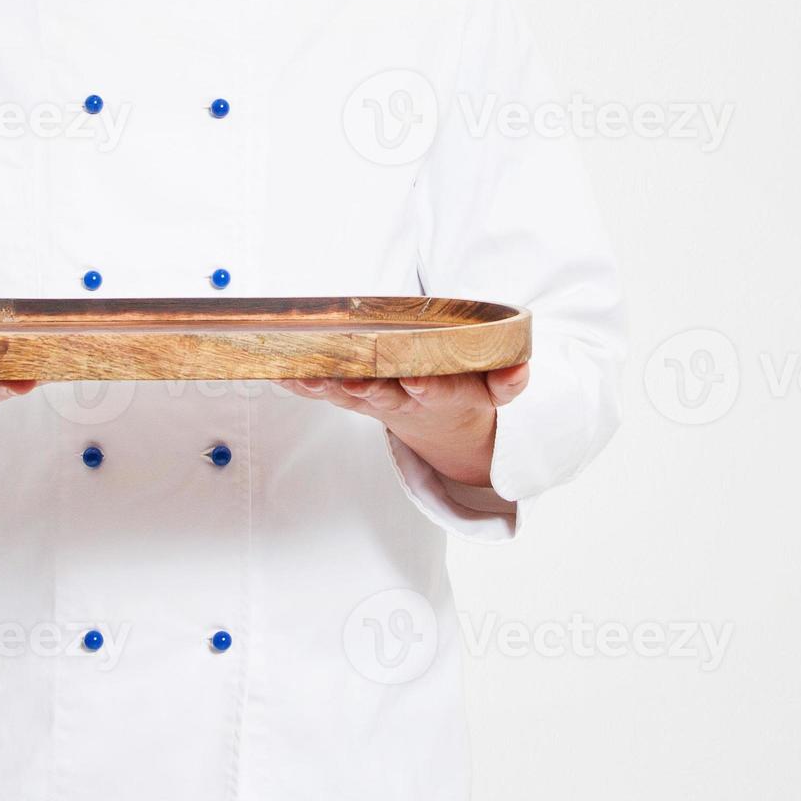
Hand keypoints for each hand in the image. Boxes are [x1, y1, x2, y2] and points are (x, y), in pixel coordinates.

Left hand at [277, 363, 529, 487]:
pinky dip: (303, 385)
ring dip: (326, 387)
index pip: (437, 392)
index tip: (417, 380)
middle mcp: (407, 402)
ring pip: (350, 396)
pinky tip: (280, 374)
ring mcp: (378, 403)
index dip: (428, 387)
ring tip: (304, 376)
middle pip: (385, 397)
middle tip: (352, 381)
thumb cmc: (467, 394)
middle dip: (369, 389)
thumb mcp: (496, 392)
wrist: (447, 432)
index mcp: (445, 398)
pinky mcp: (356, 400)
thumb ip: (508, 381)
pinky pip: (327, 393)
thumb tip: (521, 368)